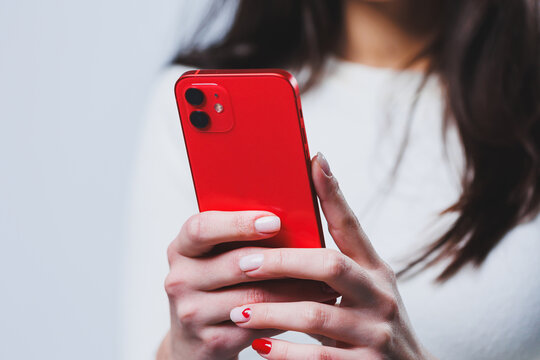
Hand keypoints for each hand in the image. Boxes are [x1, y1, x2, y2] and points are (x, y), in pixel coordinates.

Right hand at [161, 210, 338, 359]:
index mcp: (181, 248)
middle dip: (281, 260)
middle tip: (318, 254)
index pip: (202, 229)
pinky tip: (309, 306)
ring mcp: (192, 314)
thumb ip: (237, 236)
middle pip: (234, 263)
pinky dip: (288, 313)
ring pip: (254, 297)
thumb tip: (289, 215)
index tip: (273, 221)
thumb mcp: (212, 256)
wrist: (192, 339)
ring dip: (295, 289)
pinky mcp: (212, 342)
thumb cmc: (213, 284)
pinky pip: (259, 324)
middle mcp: (180, 280)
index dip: (238, 224)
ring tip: (325, 282)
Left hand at [228, 153, 433, 359]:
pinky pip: (316, 357)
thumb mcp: (367, 285)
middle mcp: (380, 296)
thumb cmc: (374, 320)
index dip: (333, 193)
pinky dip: (284, 352)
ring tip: (238, 309)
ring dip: (271, 310)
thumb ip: (339, 259)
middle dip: (282, 261)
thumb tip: (303, 220)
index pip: (352, 226)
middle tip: (244, 262)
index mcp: (376, 270)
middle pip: (329, 265)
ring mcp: (376, 333)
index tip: (313, 160)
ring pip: (315, 314)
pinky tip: (259, 346)